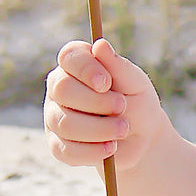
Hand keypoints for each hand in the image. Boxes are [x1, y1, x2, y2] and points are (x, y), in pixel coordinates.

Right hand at [44, 38, 164, 171]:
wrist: (141, 138)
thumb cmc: (138, 103)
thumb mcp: (135, 84)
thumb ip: (118, 66)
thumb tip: (100, 44)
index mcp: (77, 65)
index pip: (69, 57)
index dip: (85, 68)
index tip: (106, 83)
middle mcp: (59, 88)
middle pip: (63, 90)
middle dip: (97, 102)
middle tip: (122, 107)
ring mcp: (54, 116)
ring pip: (65, 123)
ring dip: (100, 129)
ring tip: (123, 128)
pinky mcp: (57, 145)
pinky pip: (66, 150)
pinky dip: (92, 151)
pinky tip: (110, 147)